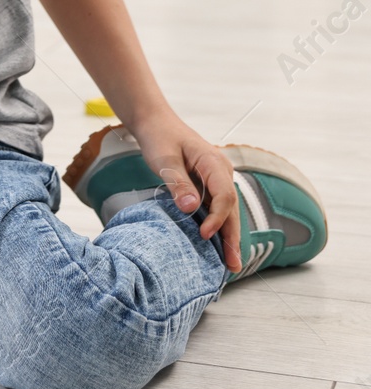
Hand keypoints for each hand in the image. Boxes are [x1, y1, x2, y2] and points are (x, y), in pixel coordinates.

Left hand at [134, 114, 240, 272]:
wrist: (155, 123)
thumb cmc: (158, 137)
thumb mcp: (164, 159)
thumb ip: (177, 182)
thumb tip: (191, 208)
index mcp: (214, 163)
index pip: (224, 196)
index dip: (217, 218)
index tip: (205, 236)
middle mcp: (221, 172)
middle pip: (231, 208)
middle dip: (233, 237)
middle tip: (233, 265)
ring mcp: (216, 179)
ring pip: (226, 211)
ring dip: (228, 236)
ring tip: (231, 264)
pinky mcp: (208, 185)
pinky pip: (216, 208)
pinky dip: (217, 227)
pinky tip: (217, 245)